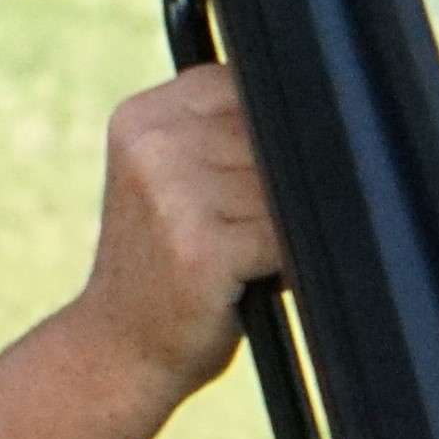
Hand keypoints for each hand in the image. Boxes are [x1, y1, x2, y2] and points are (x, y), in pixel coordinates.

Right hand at [73, 63, 277, 396]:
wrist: (119, 350)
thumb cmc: (164, 265)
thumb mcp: (170, 180)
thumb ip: (221, 135)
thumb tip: (320, 111)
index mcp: (143, 117)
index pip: (244, 88)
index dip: (269, 135)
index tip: (253, 181)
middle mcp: (151, 146)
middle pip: (268, 138)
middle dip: (276, 187)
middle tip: (242, 230)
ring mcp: (172, 194)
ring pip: (280, 188)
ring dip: (280, 228)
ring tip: (243, 257)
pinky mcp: (200, 246)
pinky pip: (281, 236)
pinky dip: (283, 262)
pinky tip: (251, 278)